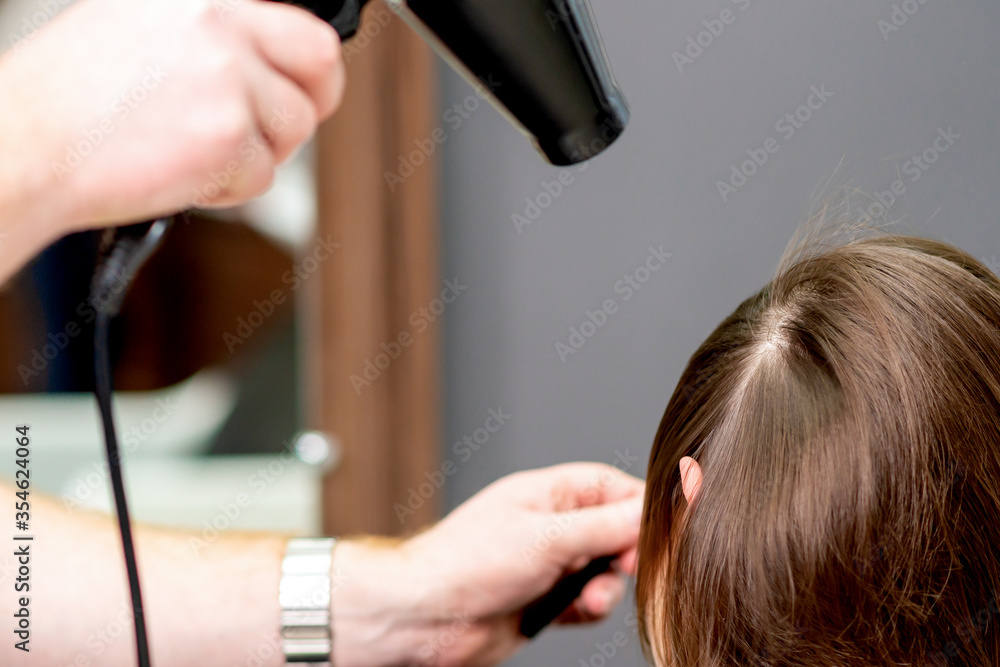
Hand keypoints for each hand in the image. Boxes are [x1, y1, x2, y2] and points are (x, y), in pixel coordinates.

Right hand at [0, 0, 344, 235]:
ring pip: (292, 130)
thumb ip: (211, 38)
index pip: (301, 27)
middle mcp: (220, 24)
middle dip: (305, 107)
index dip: (306, 68)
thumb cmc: (72, 99)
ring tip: (194, 153)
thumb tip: (268, 61)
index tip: (299, 89)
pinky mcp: (230, 135)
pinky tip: (181, 173)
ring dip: (255, 154)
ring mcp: (229, 77)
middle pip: (319, 68)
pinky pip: (263, 176)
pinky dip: (228, 188)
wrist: (31, 144)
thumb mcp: (141, 30)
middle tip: (273, 132)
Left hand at [331, 463, 645, 666]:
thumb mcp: (547, 538)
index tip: (667, 531)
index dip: (641, 509)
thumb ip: (605, 526)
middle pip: (615, 532)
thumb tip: (651, 510)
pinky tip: (576, 612)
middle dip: (625, 555)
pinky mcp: (543, 599)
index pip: (613, 489)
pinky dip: (588, 608)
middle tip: (623, 569)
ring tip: (589, 599)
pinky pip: (585, 602)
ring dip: (606, 587)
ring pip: (603, 571)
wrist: (425, 616)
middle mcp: (551, 525)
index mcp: (550, 493)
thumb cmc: (468, 562)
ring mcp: (547, 563)